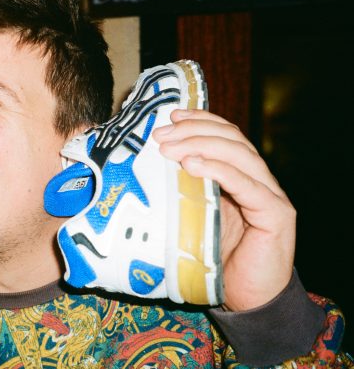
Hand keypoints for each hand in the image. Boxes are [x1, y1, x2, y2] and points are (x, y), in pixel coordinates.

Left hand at [152, 109, 295, 310]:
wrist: (248, 299)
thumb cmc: (214, 258)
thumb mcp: (191, 216)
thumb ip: (180, 191)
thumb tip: (142, 170)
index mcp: (240, 175)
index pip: (225, 135)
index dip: (199, 121)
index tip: (170, 117)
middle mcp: (258, 179)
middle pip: (231, 139)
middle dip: (193, 131)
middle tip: (160, 135)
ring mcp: (270, 195)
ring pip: (240, 155)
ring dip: (201, 145)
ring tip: (170, 148)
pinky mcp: (275, 215)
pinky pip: (248, 185)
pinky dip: (220, 170)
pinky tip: (193, 165)